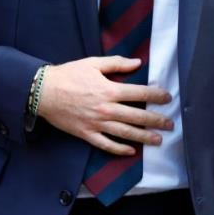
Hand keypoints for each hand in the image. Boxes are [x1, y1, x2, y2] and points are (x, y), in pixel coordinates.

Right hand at [37, 55, 173, 152]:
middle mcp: (106, 109)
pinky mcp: (86, 134)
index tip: (167, 98)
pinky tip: (131, 151)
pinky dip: (120, 149)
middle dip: (156, 120)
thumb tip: (137, 63)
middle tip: (170, 124)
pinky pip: (106, 144)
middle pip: (138, 116)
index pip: (140, 93)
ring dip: (144, 137)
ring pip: (126, 133)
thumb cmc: (68, 75)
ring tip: (158, 140)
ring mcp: (97, 124)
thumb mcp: (93, 63)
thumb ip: (117, 63)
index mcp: (109, 90)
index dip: (156, 95)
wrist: (43, 92)